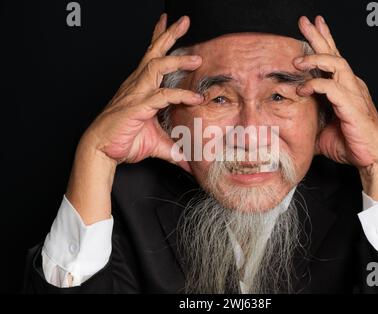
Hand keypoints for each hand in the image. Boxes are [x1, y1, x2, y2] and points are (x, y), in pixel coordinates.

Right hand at [82, 14, 202, 171]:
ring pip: (156, 66)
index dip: (160, 39)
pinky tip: (196, 98)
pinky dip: (180, 95)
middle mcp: (138, 85)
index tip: (170, 26)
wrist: (102, 150)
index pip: (152, 57)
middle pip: (154, 53)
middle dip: (168, 34)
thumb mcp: (156, 143)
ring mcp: (137, 94)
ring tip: (196, 58)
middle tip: (184, 20)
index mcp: (140, 87)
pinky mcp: (138, 107)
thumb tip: (188, 162)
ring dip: (177, 59)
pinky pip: (162, 96)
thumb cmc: (124, 141)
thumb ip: (174, 149)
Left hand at [294, 16, 377, 200]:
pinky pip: (332, 87)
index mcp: (346, 88)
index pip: (334, 58)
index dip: (324, 40)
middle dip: (319, 36)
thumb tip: (287, 123)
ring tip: (297, 60)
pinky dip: (315, 85)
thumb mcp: (322, 129)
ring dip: (315, 58)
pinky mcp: (352, 106)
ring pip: (336, 64)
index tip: (312, 26)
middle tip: (304, 21)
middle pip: (335, 53)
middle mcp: (351, 86)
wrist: (372, 159)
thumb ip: (309, 120)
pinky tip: (303, 89)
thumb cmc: (350, 144)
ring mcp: (353, 94)